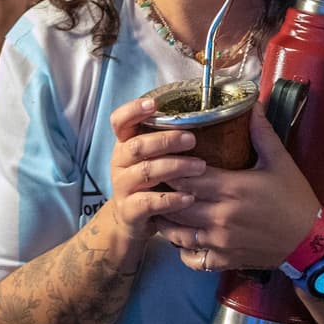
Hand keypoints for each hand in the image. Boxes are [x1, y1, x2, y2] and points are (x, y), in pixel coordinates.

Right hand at [107, 96, 204, 242]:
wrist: (130, 219)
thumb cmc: (148, 180)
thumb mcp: (149, 157)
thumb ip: (164, 139)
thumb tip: (204, 117)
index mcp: (124, 144)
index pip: (119, 121)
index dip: (133, 110)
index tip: (153, 104)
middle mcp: (119, 162)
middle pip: (137, 146)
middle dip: (166, 140)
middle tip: (192, 139)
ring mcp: (122, 186)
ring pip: (146, 172)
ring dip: (175, 167)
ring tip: (200, 167)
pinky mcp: (130, 210)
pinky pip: (149, 203)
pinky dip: (171, 199)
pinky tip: (189, 197)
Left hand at [155, 104, 321, 272]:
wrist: (310, 242)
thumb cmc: (295, 199)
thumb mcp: (281, 162)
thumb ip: (262, 134)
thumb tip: (253, 105)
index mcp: (232, 188)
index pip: (188, 176)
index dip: (171, 167)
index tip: (162, 159)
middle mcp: (221, 216)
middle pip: (176, 203)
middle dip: (162, 193)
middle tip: (153, 182)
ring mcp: (220, 241)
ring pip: (177, 233)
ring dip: (165, 221)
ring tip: (159, 206)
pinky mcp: (224, 260)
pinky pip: (191, 258)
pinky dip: (181, 249)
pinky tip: (180, 236)